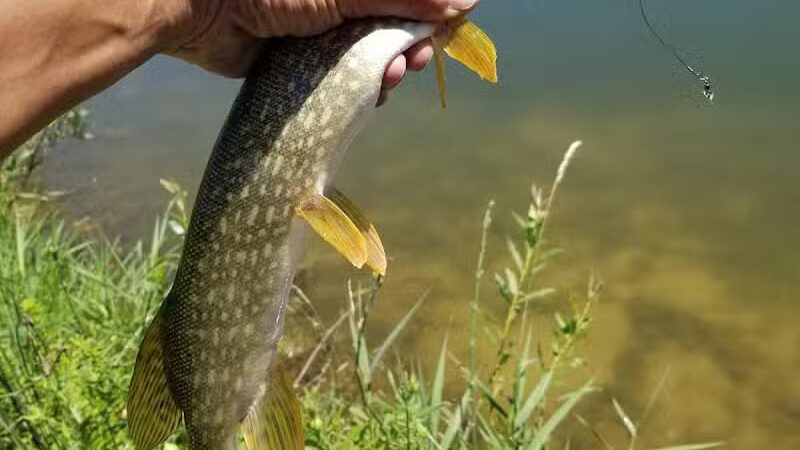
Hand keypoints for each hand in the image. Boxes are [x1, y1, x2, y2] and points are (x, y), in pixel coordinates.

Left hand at [161, 0, 477, 97]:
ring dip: (386, 74)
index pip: (403, 3)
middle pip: (390, 30)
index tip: (439, 35)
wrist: (202, 10)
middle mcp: (339, 5)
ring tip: (388, 80)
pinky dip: (360, 92)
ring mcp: (320, 34)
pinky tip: (369, 98)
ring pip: (368, 60)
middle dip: (406, 49)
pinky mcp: (303, 65)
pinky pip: (342, 83)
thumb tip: (465, 2)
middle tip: (411, 64)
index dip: (427, 18)